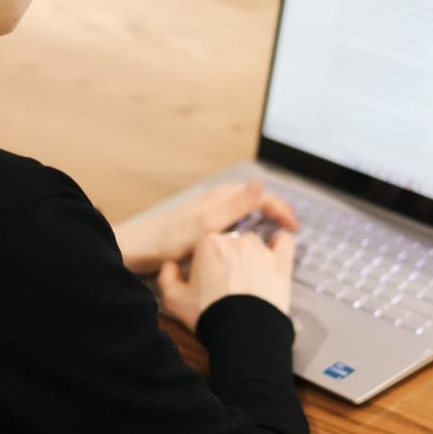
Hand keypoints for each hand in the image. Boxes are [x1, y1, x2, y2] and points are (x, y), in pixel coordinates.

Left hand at [113, 180, 297, 275]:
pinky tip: (246, 244)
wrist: (138, 250)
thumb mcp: (207, 224)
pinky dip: (248, 229)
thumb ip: (235, 205)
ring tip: (276, 235)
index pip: (261, 196)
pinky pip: (234, 223)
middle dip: (276, 210)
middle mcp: (217, 201)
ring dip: (263, 218)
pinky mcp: (203, 227)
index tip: (294, 228)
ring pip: (245, 210)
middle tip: (291, 229)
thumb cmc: (169, 239)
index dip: (281, 209)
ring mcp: (209, 214)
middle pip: (255, 200)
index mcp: (221, 197)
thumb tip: (260, 183)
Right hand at [157, 228, 294, 332]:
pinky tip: (275, 254)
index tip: (207, 277)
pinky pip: (284, 241)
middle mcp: (236, 240)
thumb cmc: (210, 316)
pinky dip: (280, 244)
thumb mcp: (174, 300)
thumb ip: (167, 276)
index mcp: (208, 243)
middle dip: (227, 258)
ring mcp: (261, 250)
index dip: (205, 261)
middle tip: (227, 281)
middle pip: (230, 242)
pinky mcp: (281, 262)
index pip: (205, 243)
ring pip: (254, 243)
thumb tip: (170, 265)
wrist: (244, 334)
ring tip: (248, 278)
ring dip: (250, 255)